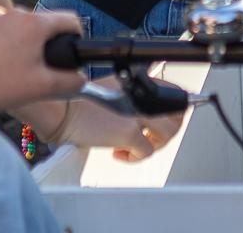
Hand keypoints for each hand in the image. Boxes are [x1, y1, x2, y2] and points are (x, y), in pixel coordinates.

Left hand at [0, 6, 85, 114]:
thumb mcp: (43, 88)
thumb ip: (71, 81)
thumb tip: (82, 77)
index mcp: (36, 24)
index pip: (70, 19)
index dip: (76, 35)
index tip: (70, 50)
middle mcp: (16, 12)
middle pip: (43, 23)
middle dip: (44, 42)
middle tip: (35, 68)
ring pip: (18, 25)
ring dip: (20, 40)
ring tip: (10, 66)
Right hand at [20, 84, 186, 160]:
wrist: (64, 110)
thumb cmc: (81, 100)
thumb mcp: (115, 86)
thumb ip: (134, 93)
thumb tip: (146, 106)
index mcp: (141, 84)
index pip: (175, 95)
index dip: (174, 112)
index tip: (167, 121)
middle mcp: (144, 97)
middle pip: (177, 117)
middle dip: (167, 131)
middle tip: (153, 138)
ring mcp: (139, 115)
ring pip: (166, 136)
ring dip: (153, 145)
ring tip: (134, 146)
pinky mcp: (129, 133)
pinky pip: (145, 153)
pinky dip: (134, 157)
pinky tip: (119, 153)